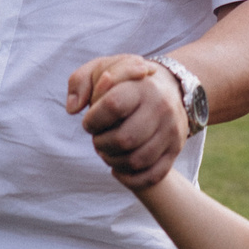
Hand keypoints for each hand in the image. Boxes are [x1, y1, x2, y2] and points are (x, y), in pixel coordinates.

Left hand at [67, 53, 190, 189]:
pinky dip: (131, 179)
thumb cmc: (126, 81)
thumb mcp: (101, 69)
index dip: (93, 119)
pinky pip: (153, 176)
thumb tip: (73, 109)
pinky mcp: (175, 150)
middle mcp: (161, 108)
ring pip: (137, 161)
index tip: (89, 122)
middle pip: (124, 139)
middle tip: (98, 139)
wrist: (169, 86)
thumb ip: (79, 83)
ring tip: (108, 152)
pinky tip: (118, 168)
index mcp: (141, 86)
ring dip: (113, 162)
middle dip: (101, 144)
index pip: (112, 106)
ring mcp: (171, 131)